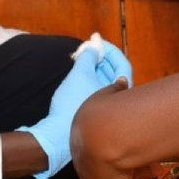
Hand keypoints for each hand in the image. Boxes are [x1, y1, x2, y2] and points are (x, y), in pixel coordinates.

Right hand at [17, 38, 130, 178]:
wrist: (56, 136)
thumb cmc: (72, 103)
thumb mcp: (80, 74)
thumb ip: (88, 56)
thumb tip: (93, 47)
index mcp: (120, 93)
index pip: (123, 66)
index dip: (110, 50)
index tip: (96, 41)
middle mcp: (117, 102)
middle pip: (114, 72)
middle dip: (101, 57)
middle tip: (87, 47)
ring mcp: (106, 109)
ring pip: (104, 81)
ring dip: (93, 66)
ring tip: (80, 57)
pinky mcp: (93, 114)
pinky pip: (96, 90)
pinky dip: (89, 78)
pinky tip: (78, 73)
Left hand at [71, 82, 161, 178]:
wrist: (102, 137)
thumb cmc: (102, 115)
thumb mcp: (105, 96)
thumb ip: (113, 90)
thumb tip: (122, 82)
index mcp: (84, 140)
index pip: (100, 144)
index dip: (116, 140)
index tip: (131, 135)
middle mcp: (90, 164)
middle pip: (112, 164)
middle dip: (130, 159)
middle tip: (147, 154)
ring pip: (123, 178)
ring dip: (141, 174)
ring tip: (158, 168)